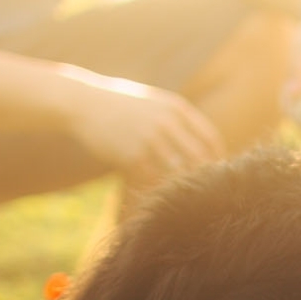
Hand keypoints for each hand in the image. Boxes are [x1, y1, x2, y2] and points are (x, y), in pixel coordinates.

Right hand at [64, 70, 224, 182]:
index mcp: (176, 108)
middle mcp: (167, 122)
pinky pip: (152, 179)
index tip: (218, 172)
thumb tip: (202, 142)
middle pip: (198, 156)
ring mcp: (149, 139)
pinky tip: (158, 195)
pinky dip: (157, 188)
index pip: (209, 137)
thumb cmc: (120, 104)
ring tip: (183, 196)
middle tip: (205, 190)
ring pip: (176, 170)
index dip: (217, 158)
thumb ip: (177, 119)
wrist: (82, 103)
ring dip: (180, 184)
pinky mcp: (131, 155)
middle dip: (204, 174)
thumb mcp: (154, 103)